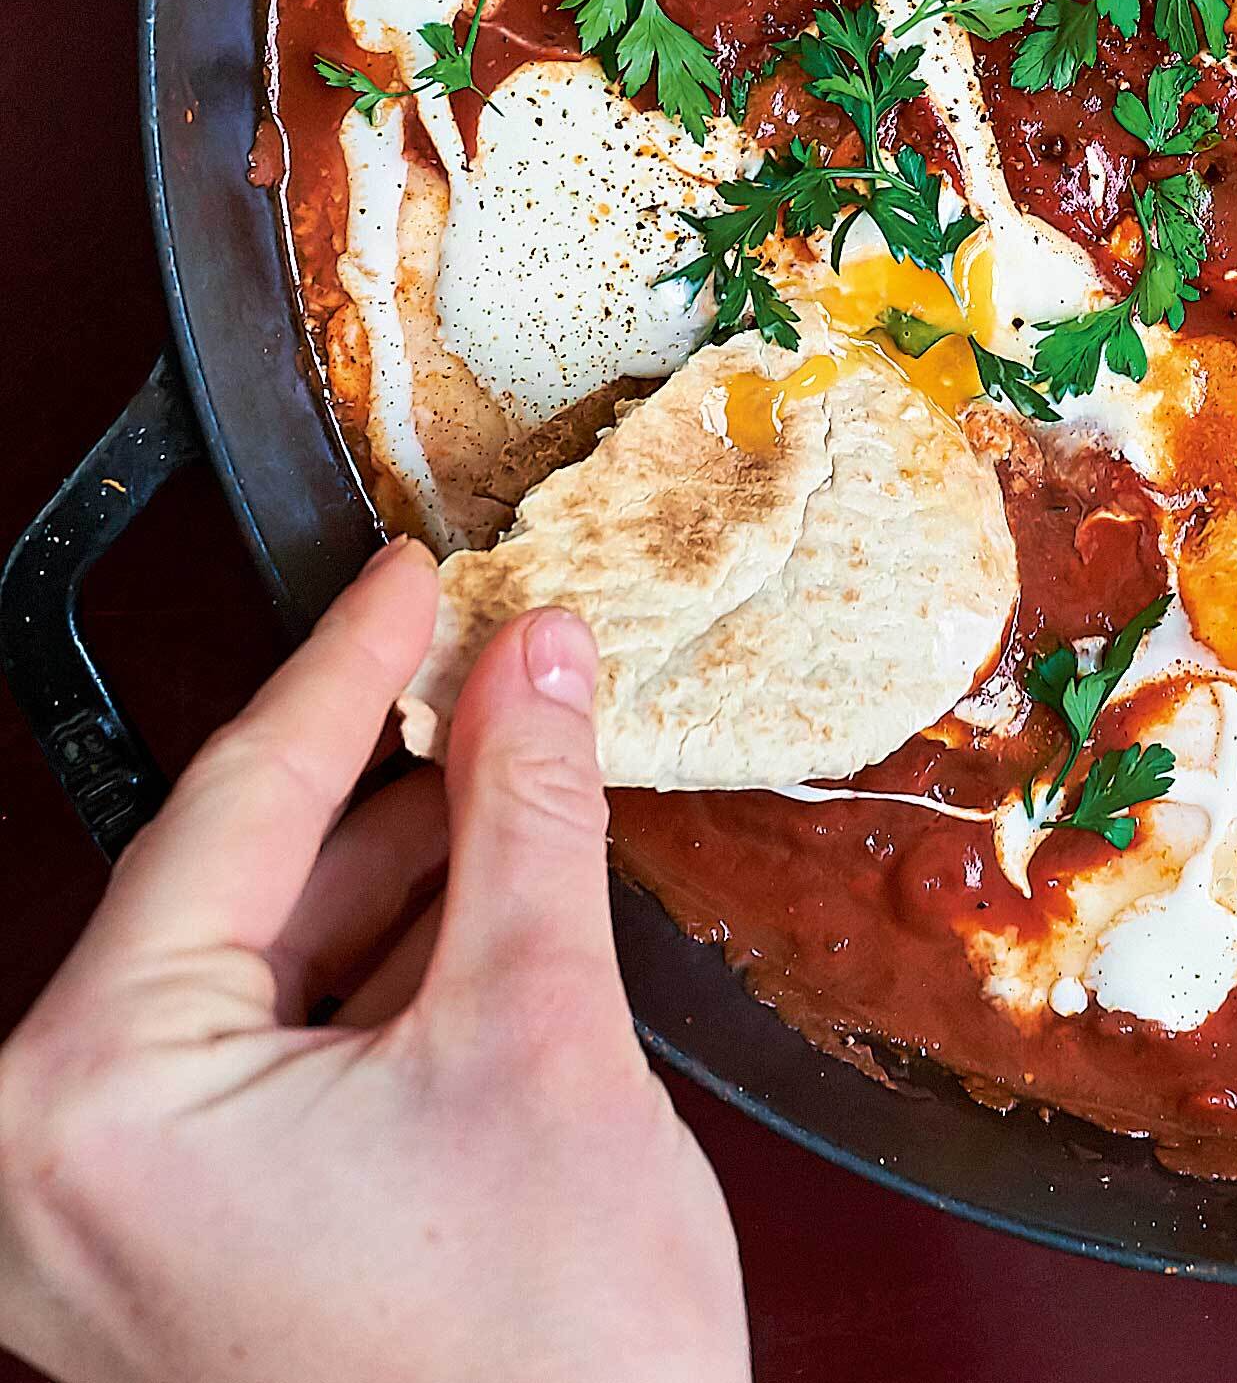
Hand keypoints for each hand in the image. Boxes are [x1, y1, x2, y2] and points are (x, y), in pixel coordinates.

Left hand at [0, 541, 746, 1382]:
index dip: (349, 668)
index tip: (411, 580)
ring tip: (518, 778)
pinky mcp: (169, 1263)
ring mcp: (99, 1230)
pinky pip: (260, 1065)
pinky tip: (485, 908)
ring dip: (394, 880)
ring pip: (255, 975)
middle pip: (236, 890)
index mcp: (88, 1101)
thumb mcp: (539, 1029)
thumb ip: (524, 816)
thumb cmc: (535, 1368)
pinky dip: (373, 982)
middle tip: (496, 666)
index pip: (233, 805)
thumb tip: (529, 665)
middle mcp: (47, 1171)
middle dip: (386, 780)